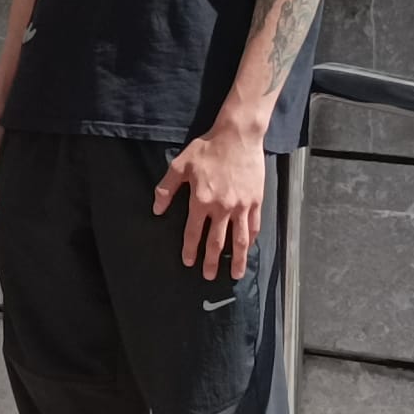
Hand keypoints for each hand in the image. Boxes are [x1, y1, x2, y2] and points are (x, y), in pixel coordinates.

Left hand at [153, 126, 265, 279]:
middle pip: (217, 241)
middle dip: (212, 261)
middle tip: (209, 277)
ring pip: (239, 239)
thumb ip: (166, 189)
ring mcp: (242, 205)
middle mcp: (222, 207)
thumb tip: (157, 210)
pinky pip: (254, 225)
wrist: (238, 136)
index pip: (193, 232)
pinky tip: (248, 248)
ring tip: (236, 274)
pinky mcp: (256, 200)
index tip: (189, 263)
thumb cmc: (207, 149)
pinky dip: (251, 239)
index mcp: (201, 200)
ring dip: (237, 258)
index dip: (190, 249)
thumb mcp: (179, 165)